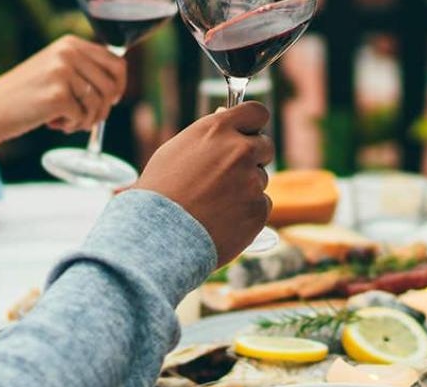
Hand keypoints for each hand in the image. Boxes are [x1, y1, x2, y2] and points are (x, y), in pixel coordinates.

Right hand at [0, 36, 126, 140]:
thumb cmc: (26, 95)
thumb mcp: (54, 69)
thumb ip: (82, 69)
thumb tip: (117, 84)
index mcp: (70, 43)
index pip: (116, 62)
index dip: (119, 86)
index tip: (112, 100)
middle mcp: (68, 53)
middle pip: (111, 86)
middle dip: (103, 108)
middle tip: (85, 118)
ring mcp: (63, 73)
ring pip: (99, 105)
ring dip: (86, 120)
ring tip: (66, 121)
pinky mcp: (58, 96)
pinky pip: (83, 117)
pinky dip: (72, 126)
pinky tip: (54, 124)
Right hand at [133, 102, 275, 263]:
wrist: (160, 234)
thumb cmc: (160, 192)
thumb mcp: (176, 150)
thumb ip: (208, 134)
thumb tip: (224, 115)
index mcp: (218, 130)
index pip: (256, 112)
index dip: (253, 124)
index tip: (249, 133)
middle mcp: (239, 151)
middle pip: (266, 146)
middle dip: (253, 157)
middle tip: (229, 174)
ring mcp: (252, 181)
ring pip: (261, 179)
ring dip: (246, 187)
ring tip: (214, 203)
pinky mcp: (258, 209)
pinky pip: (261, 205)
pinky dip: (247, 212)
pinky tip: (222, 219)